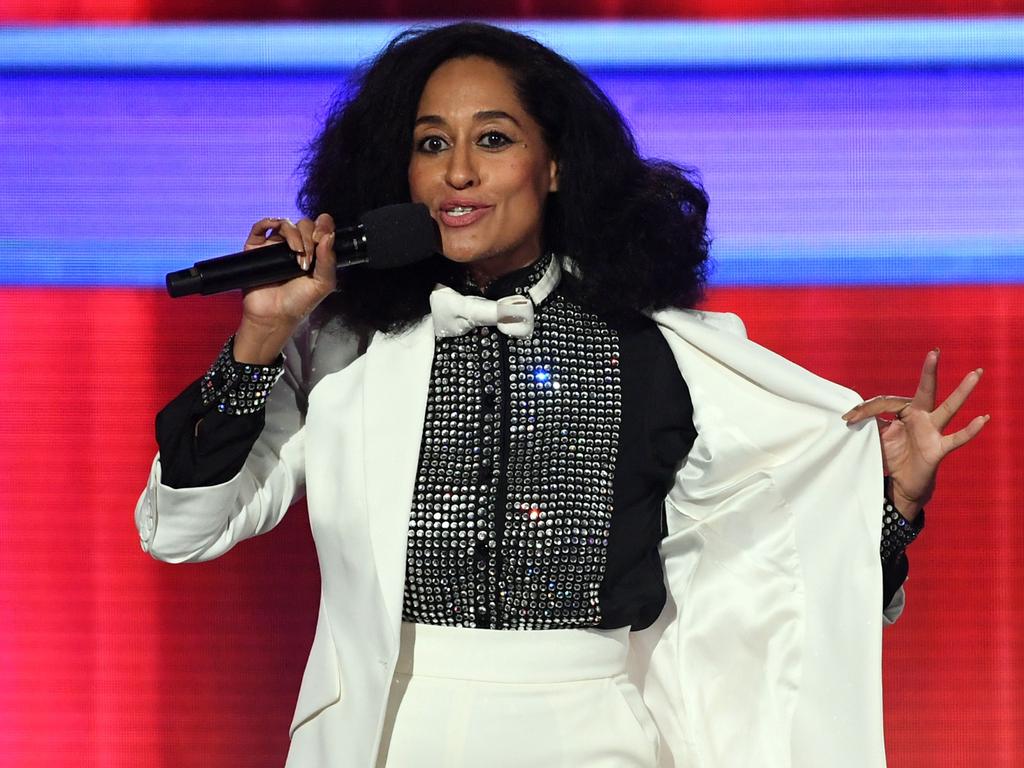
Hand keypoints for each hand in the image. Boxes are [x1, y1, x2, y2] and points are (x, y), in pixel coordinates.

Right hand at [234, 214, 337, 362]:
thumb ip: (329, 260)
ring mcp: (276, 246)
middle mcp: (295, 246)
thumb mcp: (323, 283)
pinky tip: (275, 228)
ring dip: (293, 234)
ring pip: (285, 224)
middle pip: (304, 224)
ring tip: (296, 254)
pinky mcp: (257, 248)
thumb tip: (329, 234)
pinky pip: (261, 226)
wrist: (275, 316)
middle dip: (308, 237)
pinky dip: (269, 221)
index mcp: (314, 252)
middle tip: (307, 258)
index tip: (322, 237)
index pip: (320, 228)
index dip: (322, 226)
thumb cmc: (299, 302)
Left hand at [842, 349, 988, 520]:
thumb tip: (854, 412)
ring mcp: (933, 431)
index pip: (887, 402)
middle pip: (926, 391)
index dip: (866, 409)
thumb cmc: (893, 455)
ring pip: (948, 408)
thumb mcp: (878, 436)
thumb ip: (871, 422)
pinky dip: (970, 430)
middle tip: (934, 352)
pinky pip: (957, 438)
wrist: (902, 482)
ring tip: (976, 373)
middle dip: (930, 372)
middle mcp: (922, 417)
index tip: (848, 419)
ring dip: (962, 392)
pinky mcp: (939, 449)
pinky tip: (982, 418)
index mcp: (906, 412)